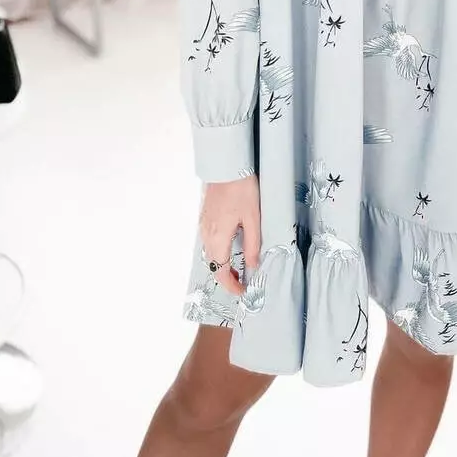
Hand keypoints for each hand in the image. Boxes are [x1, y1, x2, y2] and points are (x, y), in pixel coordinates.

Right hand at [199, 174, 260, 297]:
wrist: (227, 165)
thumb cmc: (242, 189)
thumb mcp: (253, 218)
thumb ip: (252, 245)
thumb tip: (253, 266)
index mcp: (218, 238)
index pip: (221, 272)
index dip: (231, 285)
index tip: (242, 292)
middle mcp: (206, 234)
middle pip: (213, 265)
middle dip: (227, 277)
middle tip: (242, 281)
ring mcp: (203, 225)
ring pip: (210, 253)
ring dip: (222, 264)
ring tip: (238, 267)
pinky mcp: (204, 216)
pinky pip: (208, 241)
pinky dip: (218, 251)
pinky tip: (229, 247)